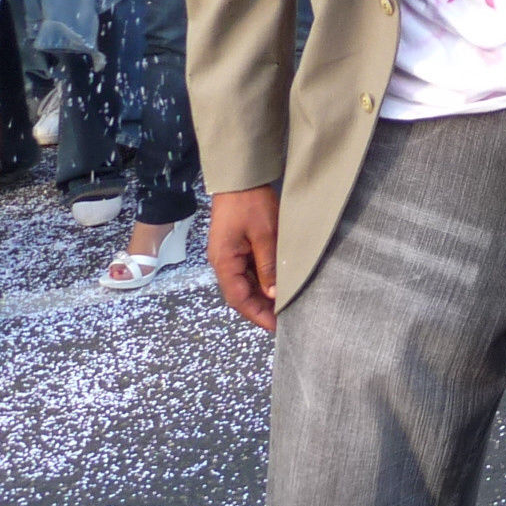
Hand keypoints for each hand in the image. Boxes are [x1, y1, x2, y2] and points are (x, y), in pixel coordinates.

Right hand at [209, 184, 280, 331]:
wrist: (239, 178)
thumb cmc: (250, 203)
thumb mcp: (265, 234)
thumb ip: (268, 265)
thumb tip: (273, 293)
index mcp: (224, 261)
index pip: (238, 298)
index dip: (257, 315)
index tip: (275, 327)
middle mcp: (222, 262)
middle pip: (240, 294)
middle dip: (260, 308)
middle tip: (283, 320)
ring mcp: (227, 255)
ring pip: (244, 283)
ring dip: (261, 295)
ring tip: (283, 305)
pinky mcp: (235, 247)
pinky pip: (247, 271)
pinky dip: (260, 281)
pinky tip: (276, 285)